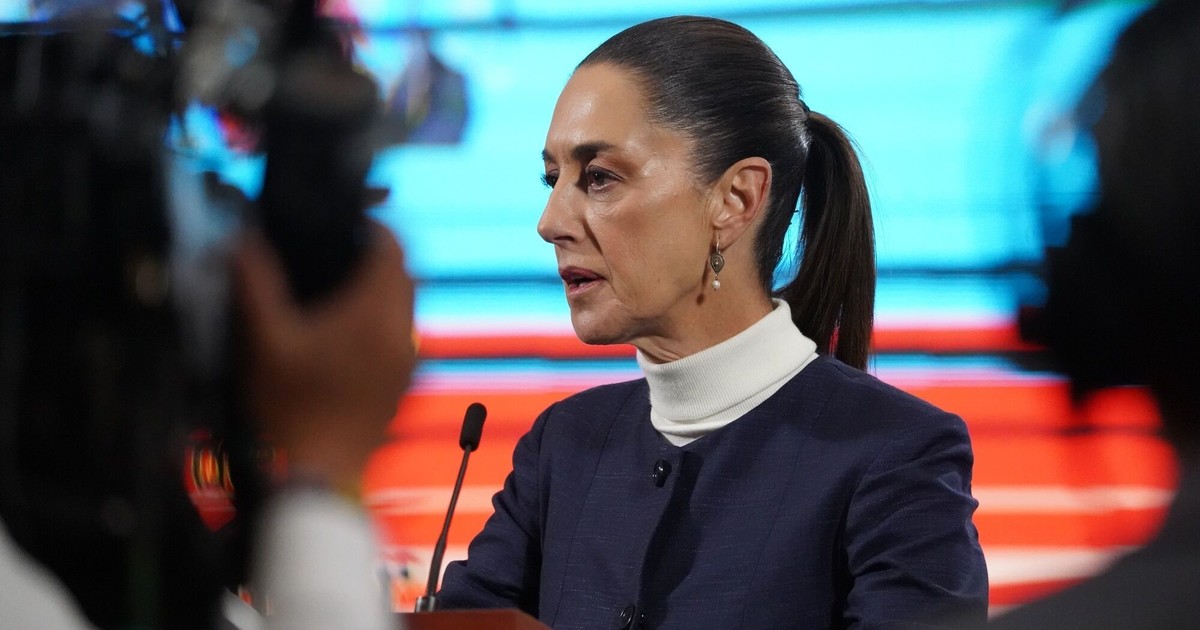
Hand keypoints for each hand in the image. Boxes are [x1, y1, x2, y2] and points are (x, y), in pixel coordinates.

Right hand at [233, 223, 415, 496]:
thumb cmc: (285, 411)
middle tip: (336, 250)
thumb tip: (242, 240)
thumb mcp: (261, 339)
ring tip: (337, 286)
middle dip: (375, 255)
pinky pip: (401, 332)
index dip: (372, 225)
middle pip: (403, 272)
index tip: (346, 221)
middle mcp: (400, 334)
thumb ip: (253, 281)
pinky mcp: (402, 381)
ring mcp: (406, 360)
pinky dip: (382, 318)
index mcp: (373, 315)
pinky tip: (344, 328)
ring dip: (380, 286)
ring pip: (405, 303)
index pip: (392, 247)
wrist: (312, 473)